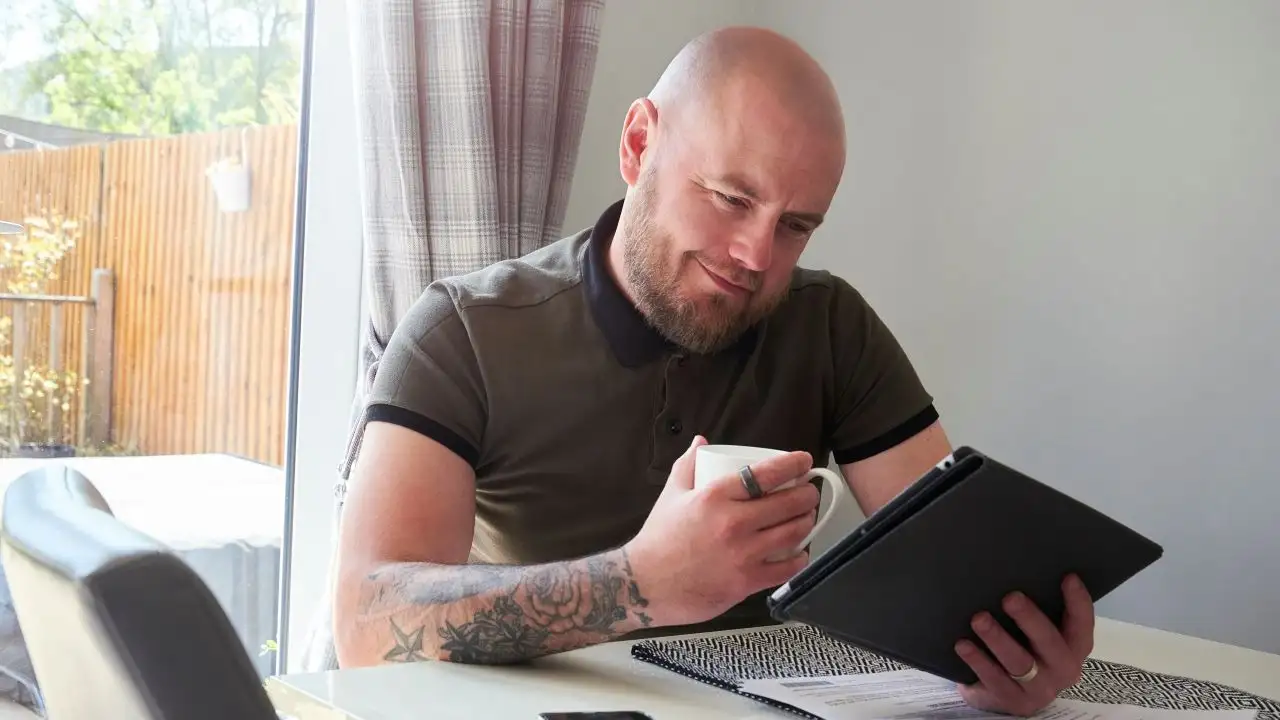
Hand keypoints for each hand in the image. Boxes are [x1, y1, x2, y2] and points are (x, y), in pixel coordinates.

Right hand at [624, 435, 819, 627]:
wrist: (646, 585)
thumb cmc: (658, 539)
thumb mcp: (671, 494)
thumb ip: (687, 465)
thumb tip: (700, 442)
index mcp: (715, 496)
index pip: (765, 473)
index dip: (792, 464)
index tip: (804, 461)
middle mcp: (732, 523)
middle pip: (788, 503)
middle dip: (807, 494)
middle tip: (809, 491)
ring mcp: (742, 554)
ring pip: (793, 533)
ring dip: (807, 522)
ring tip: (806, 517)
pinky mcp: (747, 582)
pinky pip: (787, 568)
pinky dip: (799, 558)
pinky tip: (799, 552)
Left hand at [955, 574, 1095, 715]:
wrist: (1007, 694)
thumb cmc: (1024, 650)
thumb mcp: (1035, 633)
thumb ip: (1036, 611)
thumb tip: (1017, 570)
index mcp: (1073, 648)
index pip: (1082, 624)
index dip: (1078, 602)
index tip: (1068, 577)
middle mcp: (1062, 670)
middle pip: (1050, 642)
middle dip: (1029, 618)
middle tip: (1010, 597)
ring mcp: (1039, 689)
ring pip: (1019, 662)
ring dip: (998, 638)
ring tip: (979, 619)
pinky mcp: (1014, 701)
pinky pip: (994, 679)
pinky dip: (978, 660)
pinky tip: (963, 644)